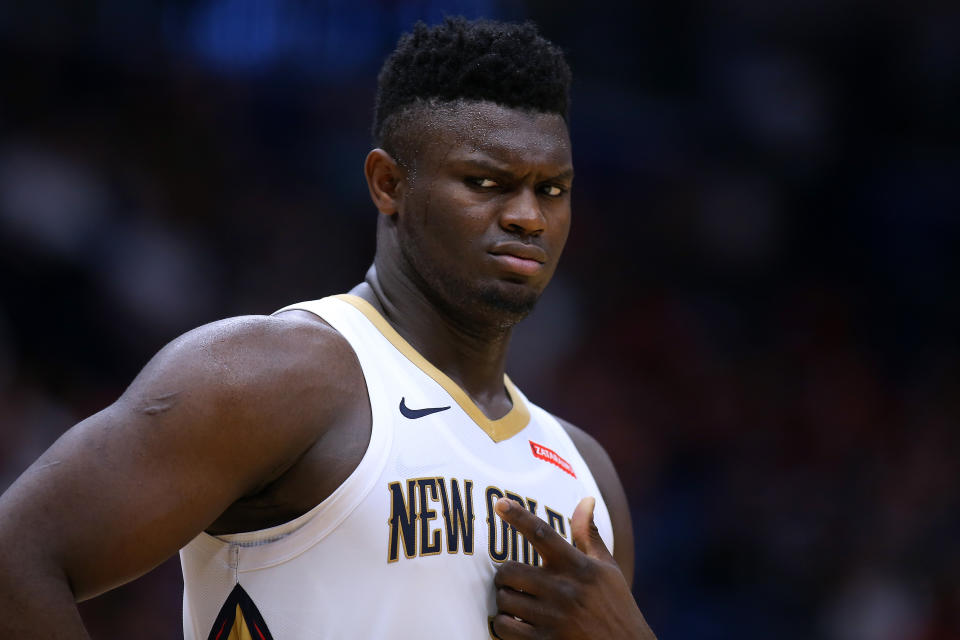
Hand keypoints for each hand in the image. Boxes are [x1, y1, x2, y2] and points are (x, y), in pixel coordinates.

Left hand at [491, 497, 655, 638]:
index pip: (543, 534)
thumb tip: (587, 499)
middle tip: (512, 581)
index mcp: (578, 566)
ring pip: (504, 600)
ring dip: (505, 601)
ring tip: (517, 604)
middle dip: (505, 575)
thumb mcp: (607, 568)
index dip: (519, 516)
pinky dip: (503, 625)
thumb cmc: (616, 605)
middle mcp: (564, 589)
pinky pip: (504, 628)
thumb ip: (589, 535)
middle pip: (509, 570)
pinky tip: (515, 624)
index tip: (500, 503)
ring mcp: (554, 618)